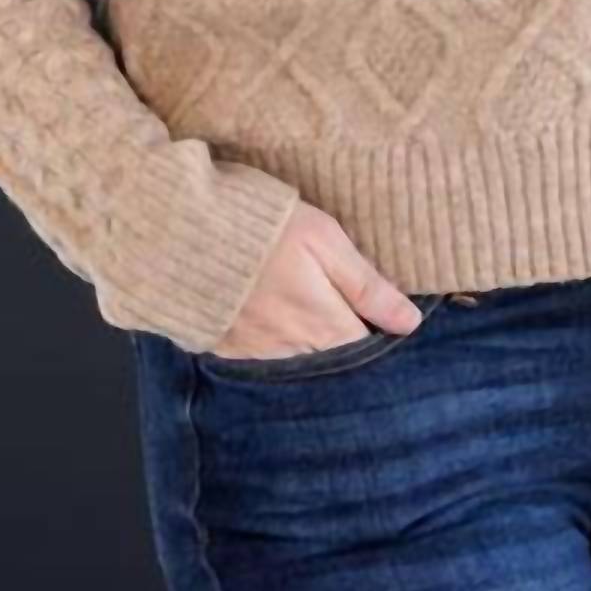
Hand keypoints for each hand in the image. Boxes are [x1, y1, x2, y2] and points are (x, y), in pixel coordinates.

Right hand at [208, 200, 425, 360]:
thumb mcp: (324, 240)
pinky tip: (276, 326)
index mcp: (323, 325)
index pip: (366, 351)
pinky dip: (275, 349)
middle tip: (350, 323)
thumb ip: (366, 285)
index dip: (380, 339)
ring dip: (311, 350)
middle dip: (346, 349)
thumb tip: (409, 322)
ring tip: (312, 321)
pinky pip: (261, 361)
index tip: (386, 324)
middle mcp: (291, 350)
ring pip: (298, 364)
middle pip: (332, 363)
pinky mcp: (225, 347)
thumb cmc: (261, 227)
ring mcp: (255, 353)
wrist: (180, 230)